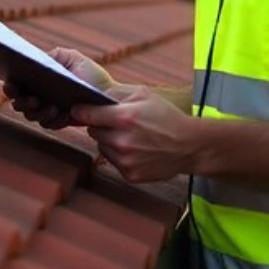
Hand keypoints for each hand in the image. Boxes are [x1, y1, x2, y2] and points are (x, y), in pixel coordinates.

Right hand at [4, 47, 114, 128]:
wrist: (109, 94)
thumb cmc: (89, 74)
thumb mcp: (72, 58)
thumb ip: (54, 56)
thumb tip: (37, 59)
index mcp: (36, 80)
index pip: (16, 85)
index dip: (10, 86)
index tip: (12, 85)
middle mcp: (37, 96)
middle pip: (19, 103)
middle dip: (24, 102)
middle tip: (34, 99)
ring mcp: (46, 111)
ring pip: (32, 116)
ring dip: (40, 112)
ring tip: (53, 107)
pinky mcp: (58, 122)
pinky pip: (50, 124)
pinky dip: (55, 120)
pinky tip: (64, 115)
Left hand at [71, 86, 199, 182]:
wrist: (189, 145)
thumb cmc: (167, 116)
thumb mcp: (144, 94)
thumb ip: (116, 94)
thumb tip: (93, 96)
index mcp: (124, 118)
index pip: (86, 115)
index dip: (81, 111)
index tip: (79, 110)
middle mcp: (121, 141)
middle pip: (93, 131)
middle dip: (101, 126)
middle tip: (119, 123)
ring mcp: (125, 160)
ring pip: (102, 147)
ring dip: (110, 141)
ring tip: (131, 136)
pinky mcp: (129, 174)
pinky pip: (113, 161)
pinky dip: (120, 155)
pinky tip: (137, 149)